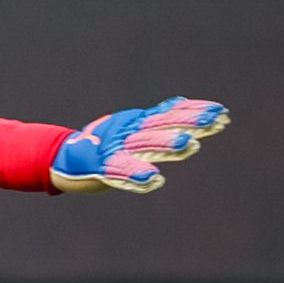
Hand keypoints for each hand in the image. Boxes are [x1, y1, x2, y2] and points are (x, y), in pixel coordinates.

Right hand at [49, 97, 226, 193]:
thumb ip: (156, 118)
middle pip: (162, 127)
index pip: (170, 115)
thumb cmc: (101, 145)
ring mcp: (114, 149)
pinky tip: (153, 180)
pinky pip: (119, 172)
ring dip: (166, 144)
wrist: (61, 159)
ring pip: (144, 146)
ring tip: (189, 145)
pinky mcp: (100, 169)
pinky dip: (135, 176)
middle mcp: (128, 133)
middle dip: (188, 124)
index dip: (194, 113)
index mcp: (137, 124)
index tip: (222, 114)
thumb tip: (181, 102)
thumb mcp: (130, 127)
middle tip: (213, 123)